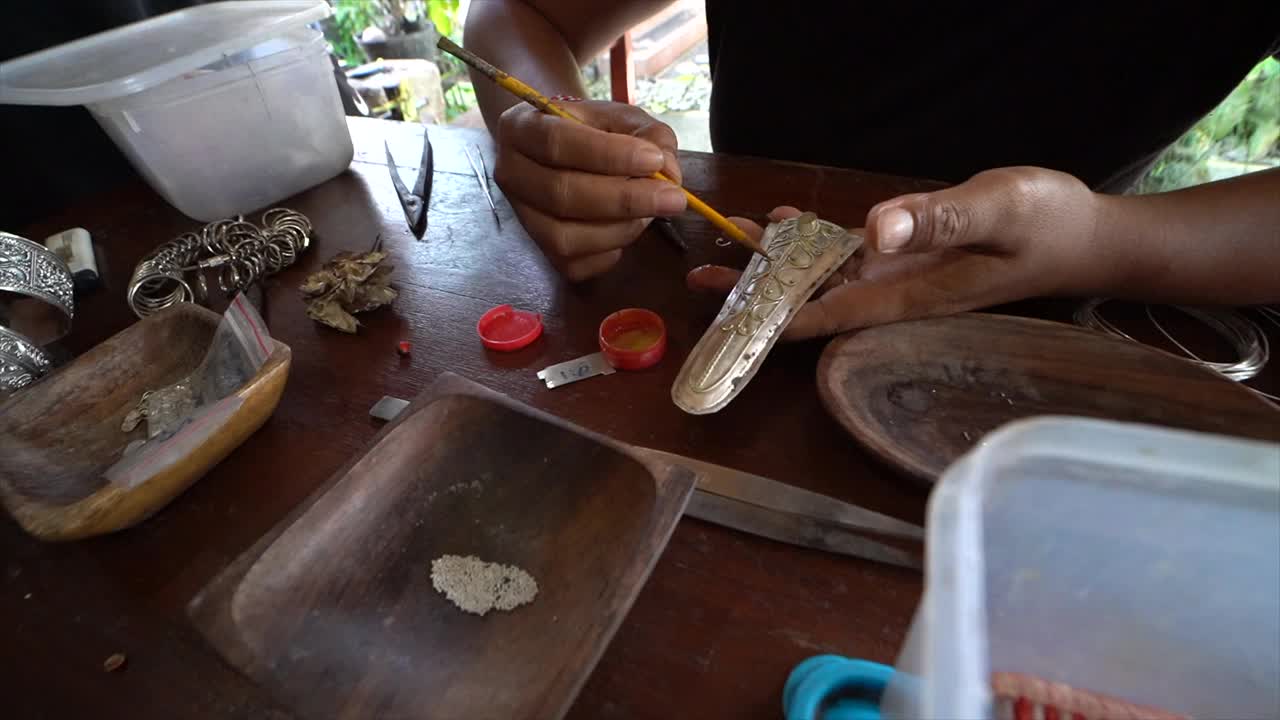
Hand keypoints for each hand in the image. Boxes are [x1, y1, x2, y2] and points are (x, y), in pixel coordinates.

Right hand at [494, 100, 685, 280]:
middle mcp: (510, 174)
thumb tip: (669, 173)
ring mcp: (521, 217)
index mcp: (520, 127)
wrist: (561, 148)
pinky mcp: (539, 250)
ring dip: (620, 228)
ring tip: (652, 211)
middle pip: (561, 194)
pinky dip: (611, 251)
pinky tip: (628, 228)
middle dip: (625, 199)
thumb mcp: (622, 118)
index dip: (608, 155)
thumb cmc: (592, 129)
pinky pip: (575, 265)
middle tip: (673, 198)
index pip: (557, 143)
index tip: (654, 160)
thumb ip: (650, 136)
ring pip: (565, 238)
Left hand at [687, 167, 1103, 338]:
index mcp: (908, 295)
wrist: (1084, 236)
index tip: (727, 320)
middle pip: (811, 299)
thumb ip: (940, 220)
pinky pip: (847, 249)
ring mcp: (899, 272)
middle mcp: (894, 291)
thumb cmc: (1048, 227)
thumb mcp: (998, 213)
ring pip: (822, 274)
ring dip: (774, 263)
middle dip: (755, 293)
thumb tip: (875, 230)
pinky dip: (811, 237)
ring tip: (723, 246)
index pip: (828, 314)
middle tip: (699, 280)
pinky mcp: (907, 250)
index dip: (775, 319)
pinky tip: (780, 221)